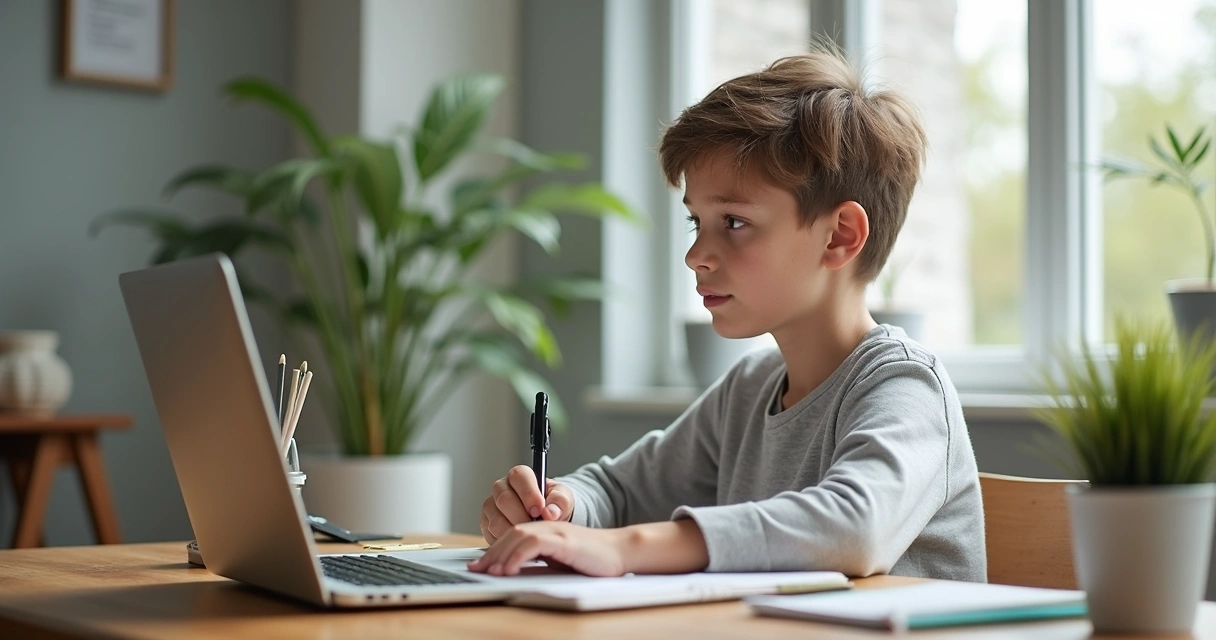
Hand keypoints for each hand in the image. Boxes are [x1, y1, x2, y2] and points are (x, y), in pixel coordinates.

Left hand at [467, 521, 628, 576]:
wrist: (619, 552)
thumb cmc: (591, 559)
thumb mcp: (558, 559)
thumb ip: (538, 560)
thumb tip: (513, 572)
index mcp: (543, 528)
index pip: (511, 534)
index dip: (493, 549)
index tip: (479, 566)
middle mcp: (546, 525)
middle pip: (510, 533)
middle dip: (491, 553)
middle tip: (478, 570)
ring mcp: (555, 530)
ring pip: (517, 535)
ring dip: (501, 555)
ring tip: (491, 573)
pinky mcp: (563, 540)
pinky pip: (533, 544)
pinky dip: (517, 557)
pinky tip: (510, 569)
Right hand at [480, 465, 574, 543]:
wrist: (546, 520)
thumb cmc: (553, 506)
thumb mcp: (563, 500)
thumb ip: (560, 502)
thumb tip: (550, 512)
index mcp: (520, 476)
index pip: (518, 477)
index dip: (528, 494)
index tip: (539, 510)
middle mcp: (502, 488)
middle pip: (504, 499)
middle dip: (522, 517)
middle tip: (535, 527)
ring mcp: (491, 506)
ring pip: (496, 520)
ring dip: (514, 531)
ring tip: (529, 537)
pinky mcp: (486, 523)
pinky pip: (491, 534)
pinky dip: (506, 541)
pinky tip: (519, 542)